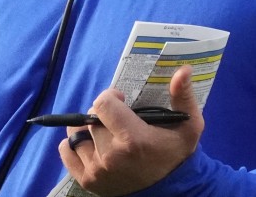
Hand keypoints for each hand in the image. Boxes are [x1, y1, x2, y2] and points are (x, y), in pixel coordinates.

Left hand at [59, 65, 202, 194]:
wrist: (171, 190)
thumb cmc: (176, 153)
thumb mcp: (189, 125)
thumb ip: (183, 96)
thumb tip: (183, 70)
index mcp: (133, 139)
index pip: (102, 104)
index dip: (111, 97)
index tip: (122, 101)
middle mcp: (111, 156)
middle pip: (90, 119)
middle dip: (103, 115)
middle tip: (117, 121)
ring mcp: (97, 170)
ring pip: (76, 134)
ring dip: (87, 130)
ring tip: (104, 133)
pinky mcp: (88, 181)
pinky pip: (66, 151)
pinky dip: (73, 145)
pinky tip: (91, 144)